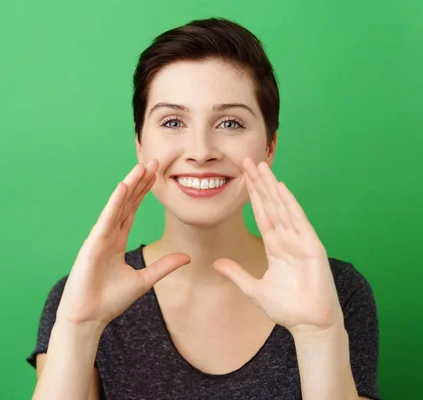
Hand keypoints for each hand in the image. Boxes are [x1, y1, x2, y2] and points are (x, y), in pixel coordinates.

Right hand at [56, 160, 190, 327]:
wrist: (89, 317)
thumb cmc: (109, 300)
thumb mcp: (144, 280)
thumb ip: (164, 266)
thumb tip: (187, 257)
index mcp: (117, 241)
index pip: (133, 210)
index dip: (144, 192)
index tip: (155, 175)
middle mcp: (108, 235)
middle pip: (127, 202)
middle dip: (140, 182)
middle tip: (153, 162)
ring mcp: (100, 237)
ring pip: (117, 206)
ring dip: (130, 185)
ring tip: (141, 166)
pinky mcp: (93, 244)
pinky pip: (106, 219)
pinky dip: (114, 203)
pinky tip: (123, 187)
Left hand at [213, 158, 343, 334]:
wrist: (307, 324)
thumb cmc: (286, 308)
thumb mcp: (253, 288)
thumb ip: (236, 273)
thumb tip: (216, 263)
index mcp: (275, 246)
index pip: (261, 214)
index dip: (252, 195)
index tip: (243, 177)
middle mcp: (287, 239)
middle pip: (271, 204)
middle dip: (259, 183)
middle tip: (249, 160)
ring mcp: (300, 240)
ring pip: (282, 207)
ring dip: (272, 186)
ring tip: (262, 165)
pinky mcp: (311, 246)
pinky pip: (298, 220)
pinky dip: (289, 203)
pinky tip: (281, 187)